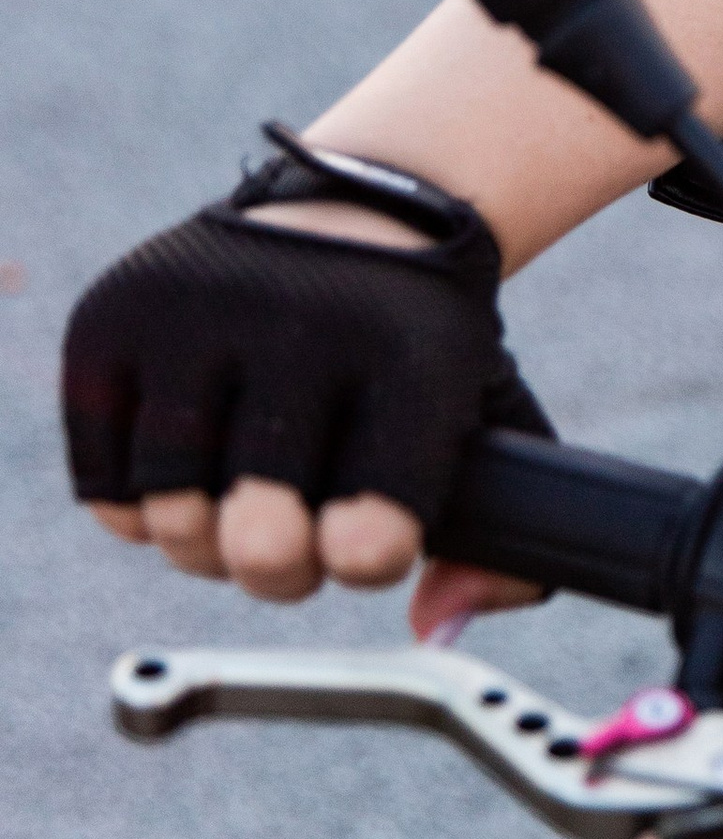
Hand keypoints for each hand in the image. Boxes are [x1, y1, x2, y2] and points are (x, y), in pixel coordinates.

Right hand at [65, 176, 551, 618]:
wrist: (358, 208)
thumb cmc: (417, 344)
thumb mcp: (492, 420)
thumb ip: (502, 548)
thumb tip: (434, 630)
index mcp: (409, 355)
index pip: (373, 529)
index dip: (365, 559)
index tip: (364, 541)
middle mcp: (300, 322)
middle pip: (258, 542)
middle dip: (279, 566)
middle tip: (292, 536)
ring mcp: (195, 312)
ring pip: (170, 518)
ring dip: (203, 537)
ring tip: (240, 497)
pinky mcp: (115, 313)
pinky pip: (104, 479)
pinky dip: (139, 500)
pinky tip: (191, 460)